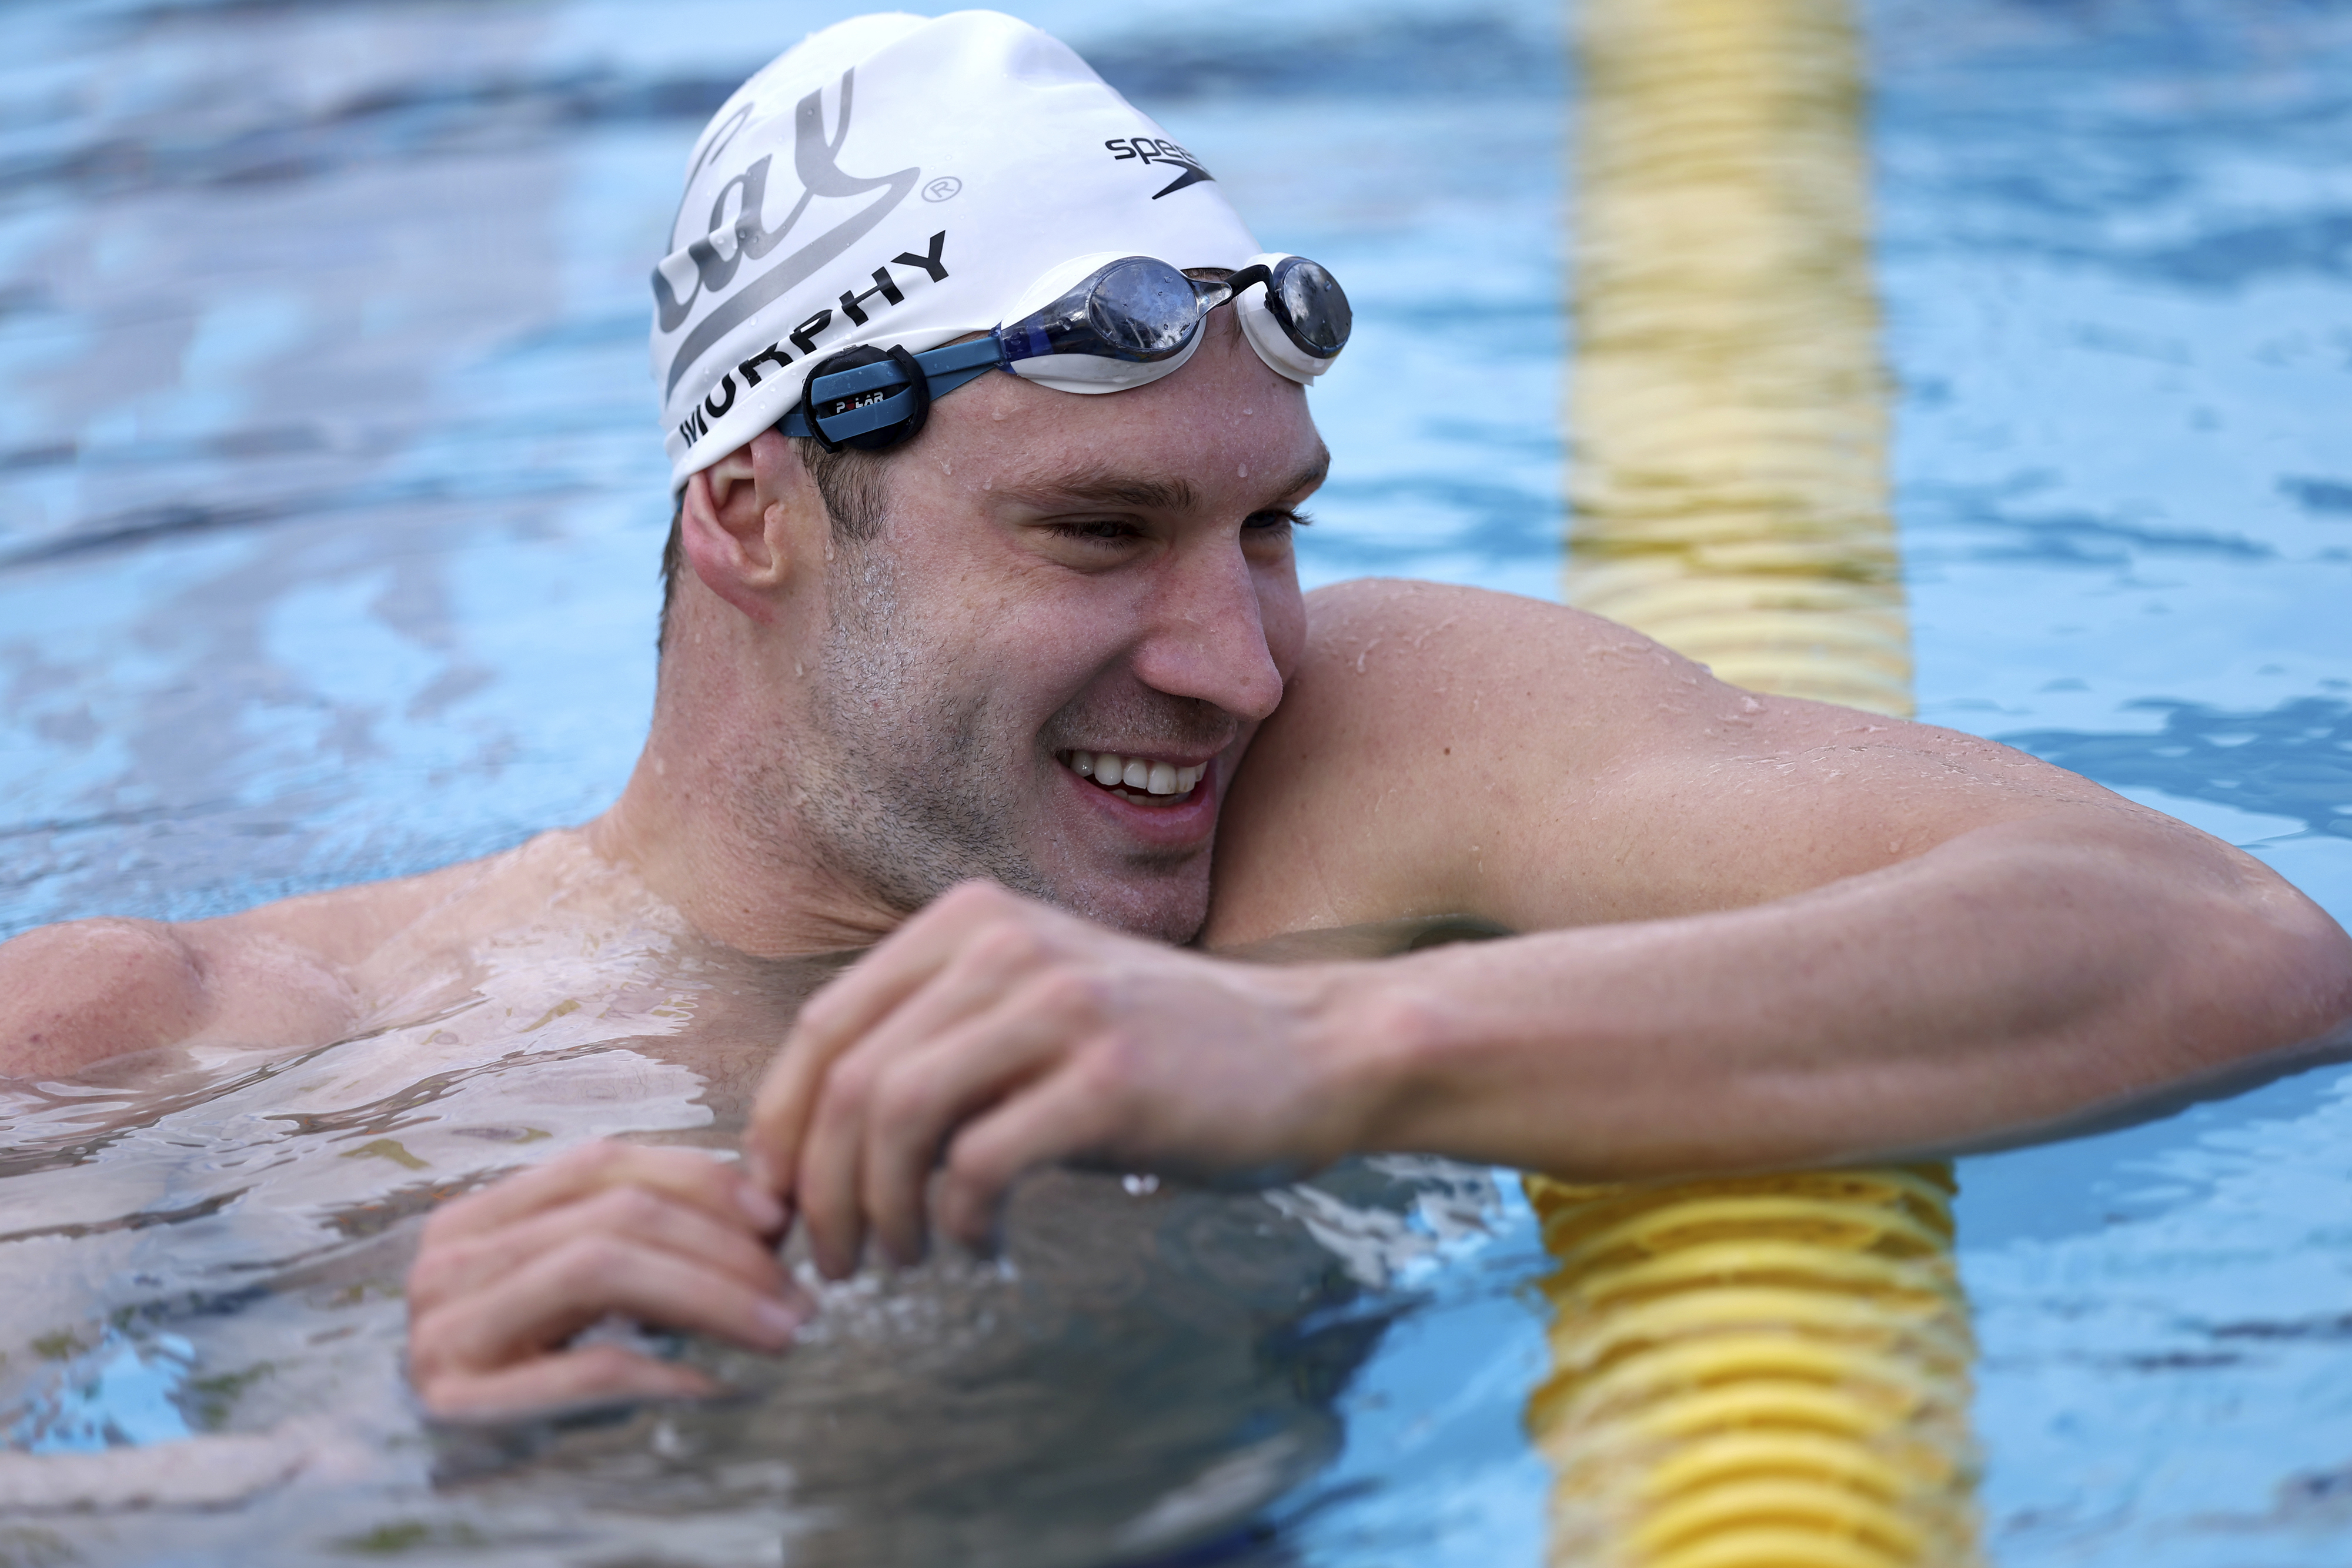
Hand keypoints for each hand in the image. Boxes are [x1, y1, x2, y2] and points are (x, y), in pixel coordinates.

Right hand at [404, 1141, 810, 1419]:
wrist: (440, 1474)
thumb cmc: (527, 1374)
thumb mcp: (575, 1294)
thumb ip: (640, 1241)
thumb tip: (766, 1220)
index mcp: (477, 1217)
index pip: (600, 1163)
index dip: (700, 1179)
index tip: (778, 1218)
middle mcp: (448, 1260)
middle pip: (615, 1216)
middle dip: (725, 1248)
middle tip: (796, 1295)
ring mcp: (442, 1329)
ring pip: (601, 1268)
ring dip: (713, 1296)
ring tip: (780, 1330)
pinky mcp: (456, 1403)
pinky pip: (583, 1367)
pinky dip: (664, 1371)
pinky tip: (715, 1386)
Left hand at [744, 882, 1373, 1277]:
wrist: (1314, 1052)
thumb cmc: (1163, 1051)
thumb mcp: (1036, 1011)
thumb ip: (938, 1044)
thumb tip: (813, 1144)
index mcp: (971, 922)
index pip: (824, 1027)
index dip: (779, 1127)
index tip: (780, 1205)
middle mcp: (1005, 945)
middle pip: (849, 1081)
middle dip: (819, 1190)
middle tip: (834, 1259)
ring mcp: (1060, 1007)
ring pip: (898, 1117)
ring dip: (879, 1212)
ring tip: (900, 1260)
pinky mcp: (1110, 1077)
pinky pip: (981, 1164)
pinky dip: (959, 1224)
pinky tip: (982, 1248)